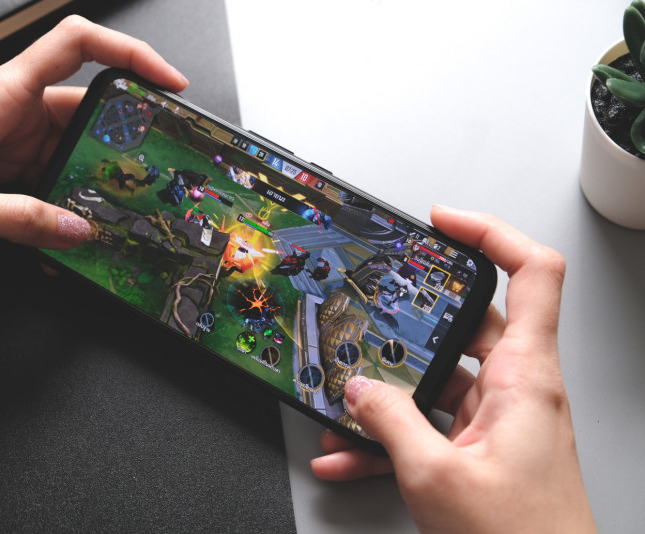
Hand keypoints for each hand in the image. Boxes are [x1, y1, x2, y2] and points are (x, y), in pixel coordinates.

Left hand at [0, 16, 187, 262]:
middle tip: (152, 174)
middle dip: (122, 140)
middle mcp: (4, 113)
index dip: (128, 54)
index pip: (73, 46)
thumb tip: (79, 228)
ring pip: (72, 149)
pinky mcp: (1, 169)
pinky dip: (66, 203)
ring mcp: (5, 141)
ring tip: (117, 214)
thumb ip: (19, 220)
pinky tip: (71, 232)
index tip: (166, 82)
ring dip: (95, 180)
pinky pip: (49, 178)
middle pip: (84, 108)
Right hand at [310, 206, 596, 532]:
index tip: (443, 222)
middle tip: (374, 309)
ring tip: (348, 399)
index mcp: (525, 376)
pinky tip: (350, 452)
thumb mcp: (437, 475)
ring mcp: (497, 417)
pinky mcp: (480, 445)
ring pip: (438, 377)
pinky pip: (429, 422)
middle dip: (412, 319)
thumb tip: (359, 390)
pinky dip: (390, 434)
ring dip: (391, 390)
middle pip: (467, 321)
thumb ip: (391, 422)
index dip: (490, 233)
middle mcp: (517, 388)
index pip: (531, 272)